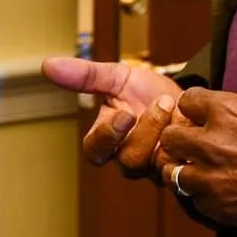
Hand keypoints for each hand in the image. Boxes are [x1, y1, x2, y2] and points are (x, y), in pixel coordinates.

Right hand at [41, 57, 176, 175]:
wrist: (190, 99)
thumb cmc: (149, 91)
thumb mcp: (118, 77)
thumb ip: (85, 75)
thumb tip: (47, 65)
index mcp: (108, 138)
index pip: (95, 151)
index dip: (106, 138)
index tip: (124, 115)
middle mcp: (128, 157)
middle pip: (128, 161)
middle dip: (146, 131)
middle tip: (160, 103)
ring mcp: (154, 168)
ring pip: (152, 166)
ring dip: (165, 132)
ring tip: (173, 106)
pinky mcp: (179, 171)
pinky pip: (180, 170)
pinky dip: (186, 145)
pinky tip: (189, 125)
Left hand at [154, 89, 236, 234]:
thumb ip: (234, 111)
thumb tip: (215, 114)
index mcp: (225, 112)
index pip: (187, 101)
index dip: (194, 109)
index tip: (200, 116)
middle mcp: (210, 144)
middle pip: (169, 137)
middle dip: (180, 139)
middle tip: (194, 145)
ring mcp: (211, 179)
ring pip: (173, 173)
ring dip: (186, 170)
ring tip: (203, 171)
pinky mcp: (219, 208)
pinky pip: (196, 200)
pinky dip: (205, 196)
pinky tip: (222, 191)